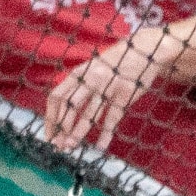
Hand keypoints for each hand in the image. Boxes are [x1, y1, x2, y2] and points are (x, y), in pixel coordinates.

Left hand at [45, 29, 178, 151]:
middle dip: (61, 128)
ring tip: (70, 147)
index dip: (50, 118)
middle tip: (58, 145)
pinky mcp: (126, 93)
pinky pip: (112, 117)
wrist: (146, 48)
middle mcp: (90, 79)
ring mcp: (108, 86)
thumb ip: (76, 85)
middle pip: (69, 107)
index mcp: (78, 73)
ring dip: (77, 133)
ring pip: (88, 114)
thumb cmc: (114, 63)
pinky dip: (105, 134)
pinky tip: (100, 146)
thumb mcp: (90, 68)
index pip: (57, 97)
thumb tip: (60, 113)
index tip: (49, 134)